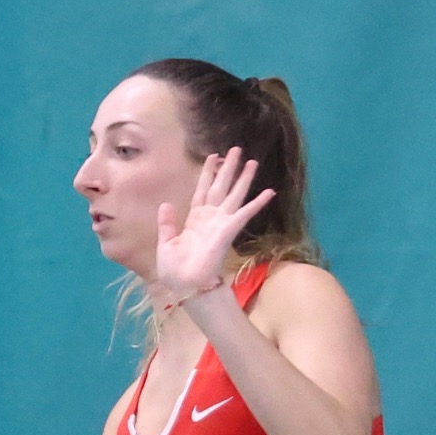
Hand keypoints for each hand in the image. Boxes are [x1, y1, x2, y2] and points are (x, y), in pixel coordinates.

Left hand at [154, 147, 275, 299]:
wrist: (186, 285)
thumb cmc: (175, 270)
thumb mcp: (165, 243)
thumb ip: (167, 224)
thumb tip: (166, 204)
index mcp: (194, 219)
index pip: (202, 190)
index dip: (208, 173)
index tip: (213, 156)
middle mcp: (210, 218)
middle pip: (221, 186)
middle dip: (228, 168)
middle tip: (236, 149)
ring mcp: (221, 223)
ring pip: (234, 194)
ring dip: (243, 178)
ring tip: (252, 161)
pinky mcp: (228, 230)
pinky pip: (245, 213)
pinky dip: (258, 203)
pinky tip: (270, 191)